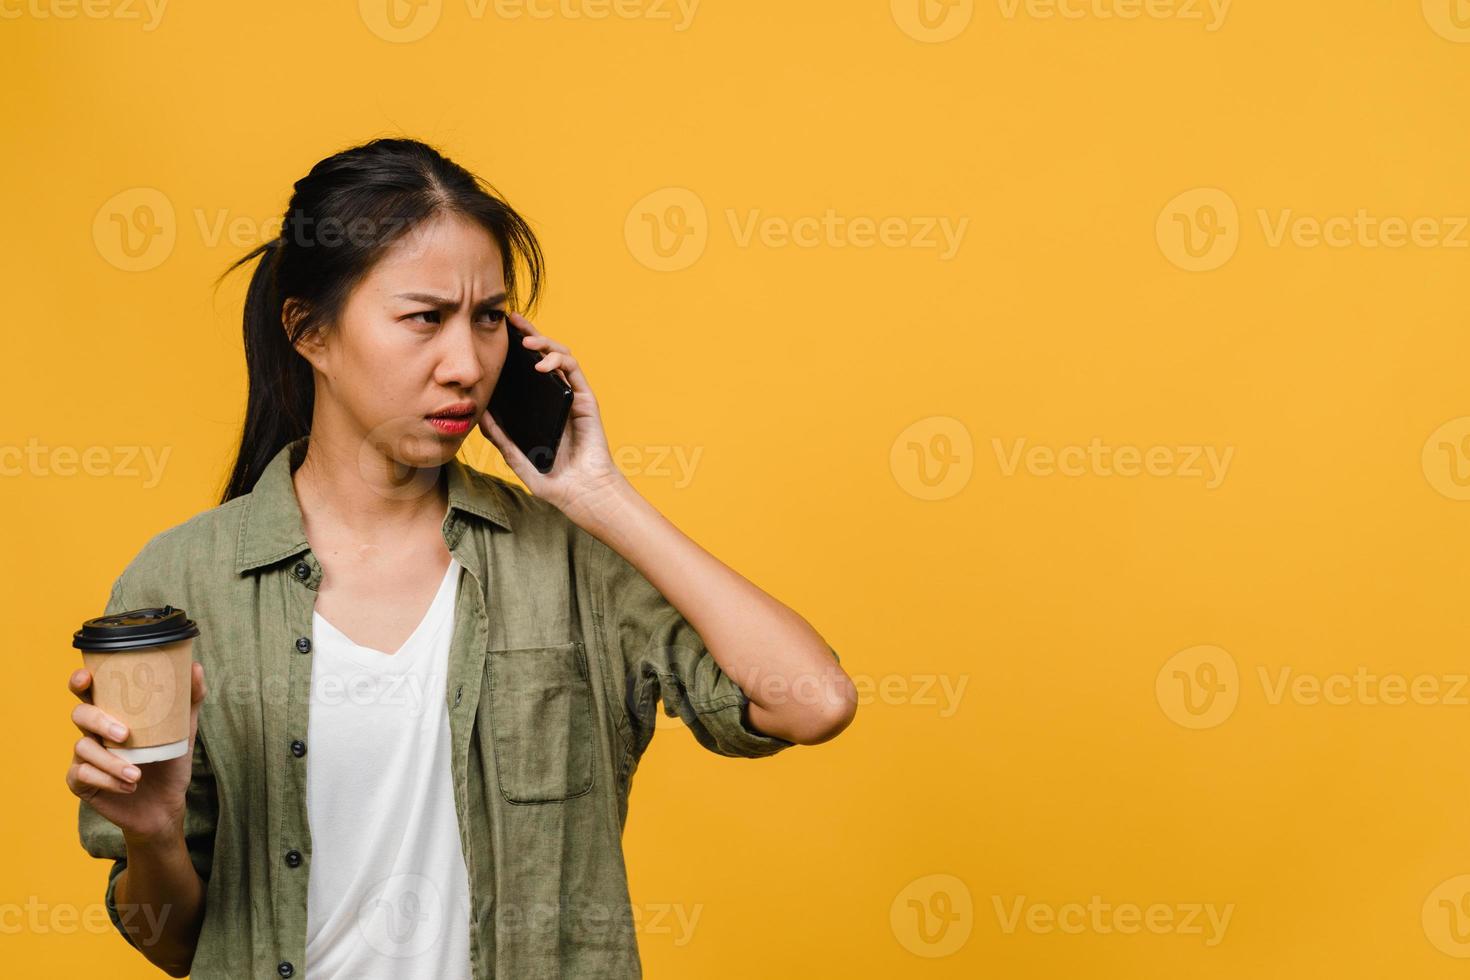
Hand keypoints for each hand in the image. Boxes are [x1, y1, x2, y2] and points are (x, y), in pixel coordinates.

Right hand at [65, 661, 206, 843]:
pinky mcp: (80, 781)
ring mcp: (84, 756)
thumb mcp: (184, 730)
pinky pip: (82, 774)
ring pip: (83, 747)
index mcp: (113, 713)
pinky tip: (129, 786)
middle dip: (99, 721)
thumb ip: (189, 699)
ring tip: (137, 775)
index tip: (86, 678)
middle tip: (124, 735)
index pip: (88, 690)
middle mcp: (94, 731)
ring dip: (111, 761)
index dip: (80, 680)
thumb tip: (195, 666)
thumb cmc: (169, 761)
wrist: (165, 804)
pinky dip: (108, 780)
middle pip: (80, 714)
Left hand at [479, 311, 630, 523]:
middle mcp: (558, 397)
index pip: (527, 371)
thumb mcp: (517, 456)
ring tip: (526, 341)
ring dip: (544, 342)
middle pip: (544, 356)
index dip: (515, 350)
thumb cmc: (554, 480)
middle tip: (512, 320)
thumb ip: (501, 437)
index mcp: (541, 407)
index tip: (498, 334)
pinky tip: (541, 362)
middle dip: (529, 333)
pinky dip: (558, 360)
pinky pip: (574, 371)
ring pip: (560, 357)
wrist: (582, 494)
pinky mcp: (585, 400)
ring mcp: (573, 396)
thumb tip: (479, 414)